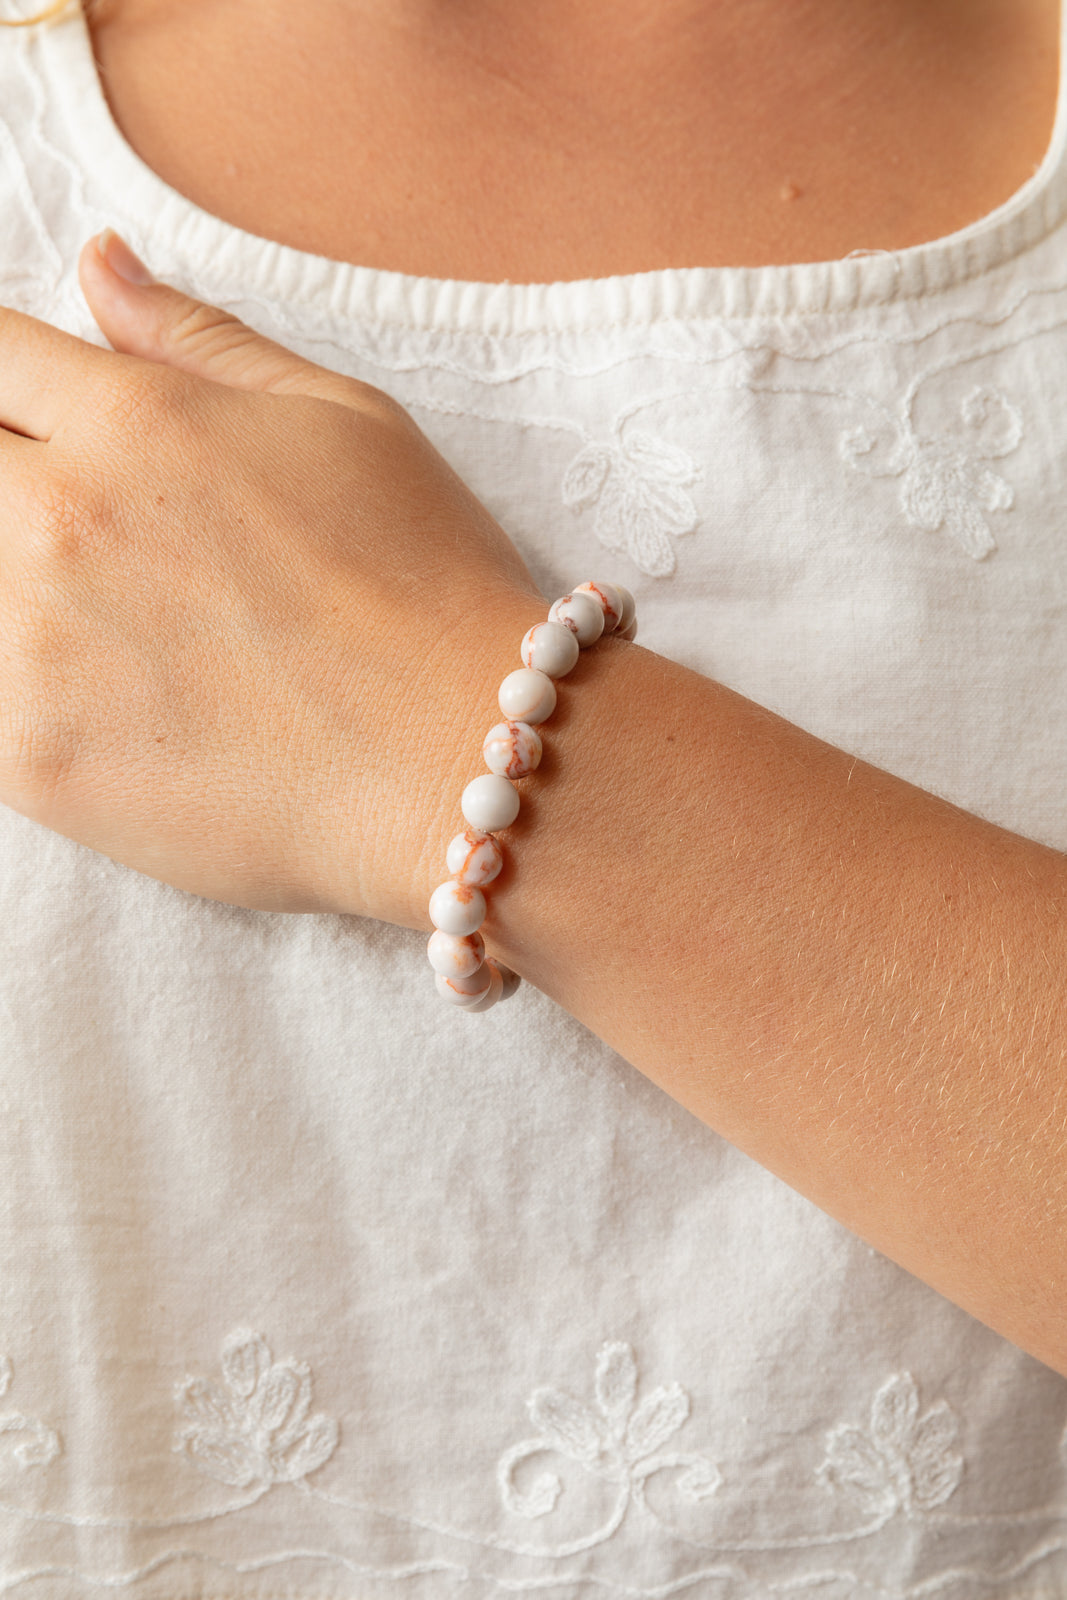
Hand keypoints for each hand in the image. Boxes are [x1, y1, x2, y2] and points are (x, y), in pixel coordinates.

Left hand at [0, 231, 543, 925]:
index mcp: (134, 422)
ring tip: (111, 614)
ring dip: (14, 579)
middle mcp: (60, 520)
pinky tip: (99, 692)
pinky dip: (15, 677)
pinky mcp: (27, 760)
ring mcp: (29, 646)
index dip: (7, 382)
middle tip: (94, 529)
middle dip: (11, 472)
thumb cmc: (426, 586)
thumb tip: (98, 264)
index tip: (34, 416)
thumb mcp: (343, 419)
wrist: (457, 764)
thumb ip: (200, 339)